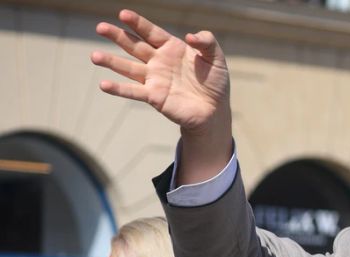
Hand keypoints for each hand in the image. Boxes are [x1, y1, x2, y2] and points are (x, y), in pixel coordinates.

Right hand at [92, 9, 229, 134]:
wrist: (215, 111)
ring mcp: (154, 79)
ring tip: (95, 56)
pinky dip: (119, 89)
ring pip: (129, 68)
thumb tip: (191, 35)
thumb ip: (206, 42)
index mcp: (171, 48)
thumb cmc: (215, 82)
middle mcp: (158, 61)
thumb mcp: (216, 58)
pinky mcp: (154, 97)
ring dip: (111, 62)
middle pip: (134, 46)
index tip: (123, 13)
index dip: (138, 23)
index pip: (151, 32)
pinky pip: (133, 91)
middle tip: (100, 27)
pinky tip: (104, 85)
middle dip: (118, 36)